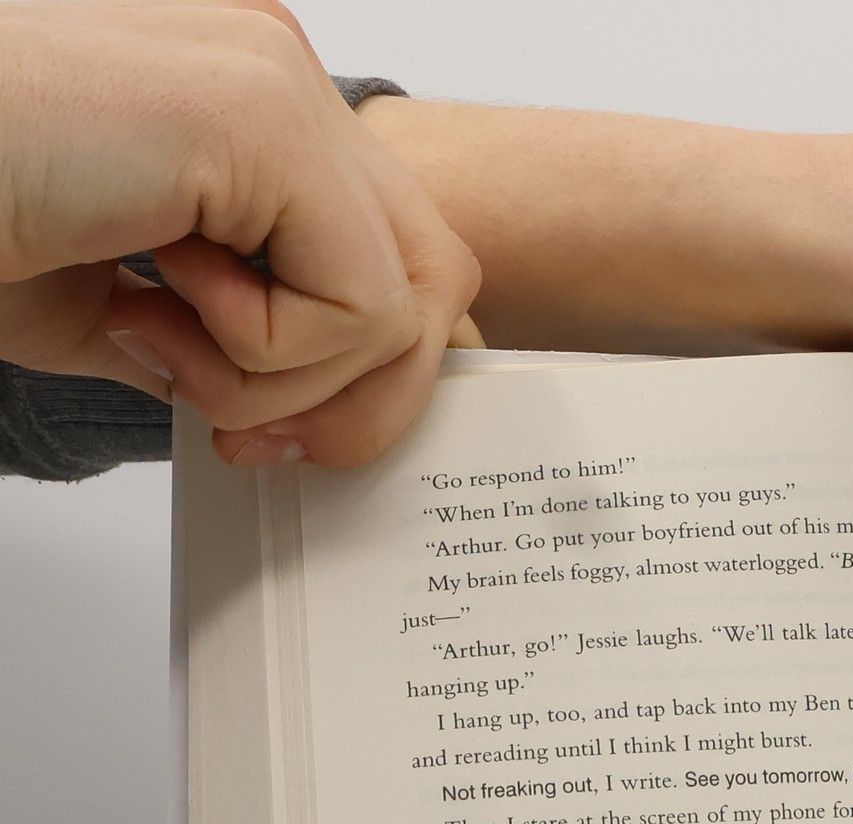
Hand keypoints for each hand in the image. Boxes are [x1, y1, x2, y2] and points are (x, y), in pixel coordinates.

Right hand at [0, 0, 479, 464]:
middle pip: (436, 281)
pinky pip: (353, 305)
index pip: (398, 254)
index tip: (268, 430)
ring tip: (154, 333)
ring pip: (399, 306)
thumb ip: (235, 343)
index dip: (365, 371)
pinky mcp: (262, 114)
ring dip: (280, 378)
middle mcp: (276, 74)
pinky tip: (149, 295)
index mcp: (250, 105)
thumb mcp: (128, 307)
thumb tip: (301, 410)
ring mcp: (275, 82)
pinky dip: (256, 352)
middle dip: (359, 397)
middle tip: (247, 432)